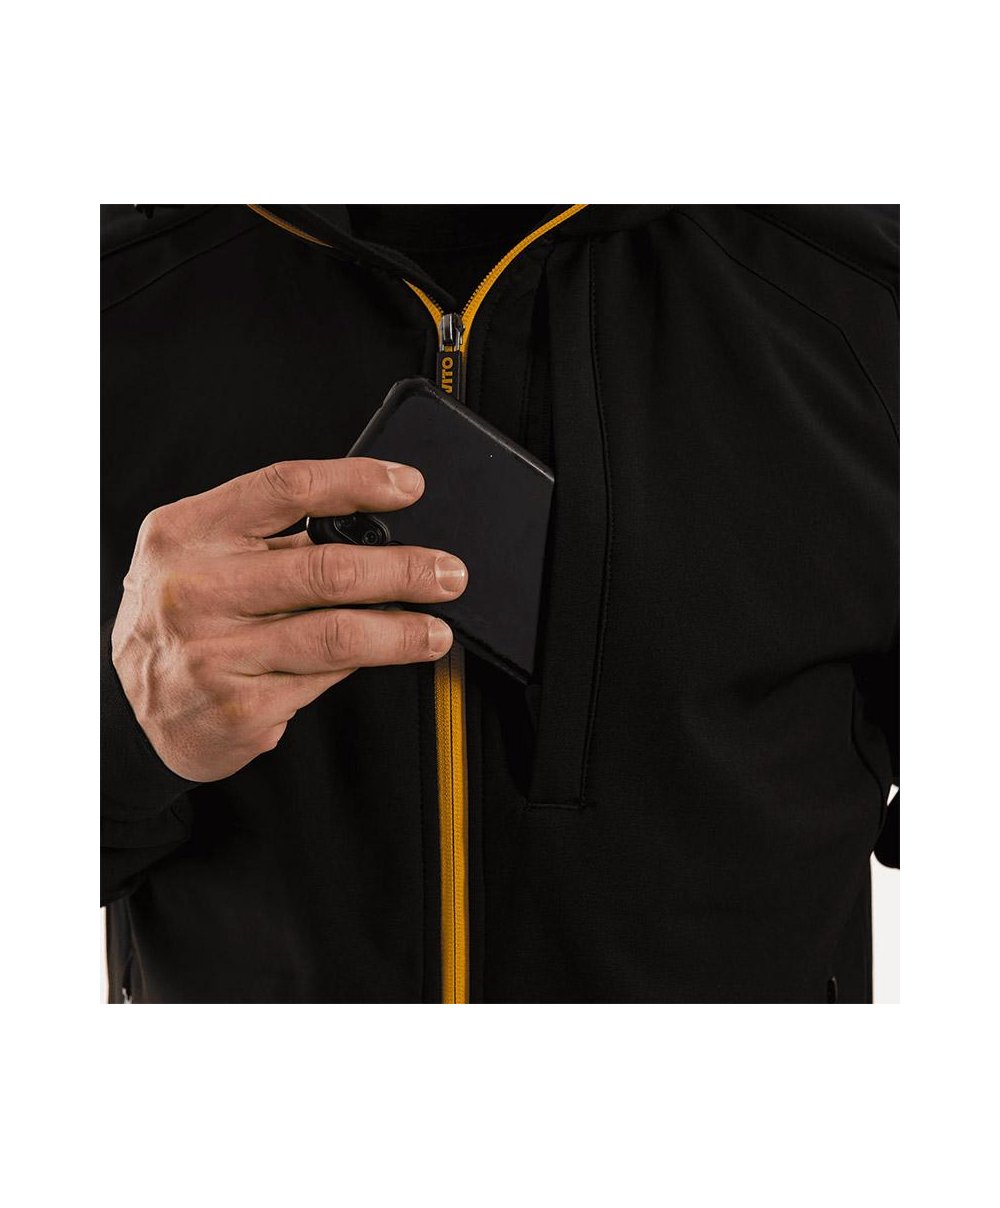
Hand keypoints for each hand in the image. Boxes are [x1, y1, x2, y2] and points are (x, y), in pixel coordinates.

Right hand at [110, 458, 467, 781]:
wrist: (132, 711)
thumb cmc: (182, 618)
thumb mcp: (200, 557)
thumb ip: (270, 538)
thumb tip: (373, 523)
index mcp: (186, 532)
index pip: (285, 488)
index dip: (357, 481)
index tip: (409, 486)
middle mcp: (194, 589)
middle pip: (325, 567)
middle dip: (404, 569)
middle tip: (448, 572)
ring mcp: (215, 652)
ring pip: (336, 632)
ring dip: (403, 629)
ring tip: (438, 627)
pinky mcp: (239, 706)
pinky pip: (323, 678)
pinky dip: (364, 664)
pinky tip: (387, 656)